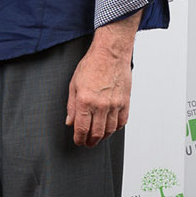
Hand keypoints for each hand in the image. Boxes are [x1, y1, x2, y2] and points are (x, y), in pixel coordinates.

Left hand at [64, 14, 138, 146]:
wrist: (111, 53)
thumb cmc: (92, 65)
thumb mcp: (74, 83)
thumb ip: (72, 105)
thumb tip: (70, 122)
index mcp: (85, 100)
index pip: (82, 128)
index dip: (79, 138)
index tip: (78, 141)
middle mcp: (101, 105)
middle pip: (96, 133)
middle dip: (90, 141)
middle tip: (87, 143)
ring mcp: (115, 105)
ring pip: (110, 130)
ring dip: (103, 137)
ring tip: (98, 137)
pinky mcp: (125, 102)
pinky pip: (121, 122)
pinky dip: (115, 128)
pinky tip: (110, 127)